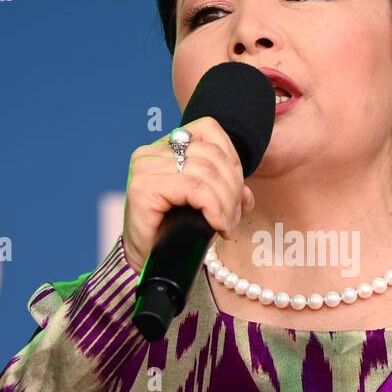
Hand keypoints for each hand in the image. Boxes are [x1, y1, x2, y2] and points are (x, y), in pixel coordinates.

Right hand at [122, 116, 255, 274]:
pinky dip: (214, 208)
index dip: (233, 158)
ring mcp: (145, 167)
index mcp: (165, 145)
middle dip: (233, 188)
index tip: (238, 192)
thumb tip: (247, 195)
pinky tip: (218, 226)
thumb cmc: (173, 232)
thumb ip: (224, 189)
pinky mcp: (144, 187)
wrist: (147, 261)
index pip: (209, 130)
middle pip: (212, 155)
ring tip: (227, 226)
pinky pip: (194, 189)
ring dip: (226, 203)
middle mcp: (151, 151)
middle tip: (234, 218)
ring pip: (206, 173)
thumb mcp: (204, 204)